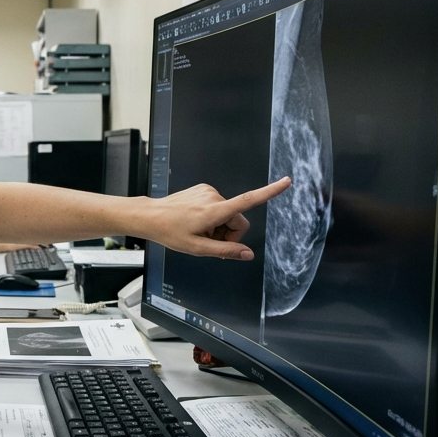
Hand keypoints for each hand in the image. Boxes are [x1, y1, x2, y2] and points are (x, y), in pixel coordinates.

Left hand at [146, 177, 291, 259]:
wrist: (150, 216)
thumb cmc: (170, 233)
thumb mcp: (197, 249)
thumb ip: (225, 251)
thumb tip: (248, 254)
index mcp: (215, 211)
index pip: (248, 201)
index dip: (270, 192)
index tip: (287, 182)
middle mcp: (214, 197)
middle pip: (238, 220)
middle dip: (230, 234)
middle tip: (210, 243)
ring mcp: (208, 191)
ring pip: (228, 214)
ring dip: (219, 227)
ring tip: (199, 232)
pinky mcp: (203, 189)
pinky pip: (218, 207)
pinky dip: (213, 217)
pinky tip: (196, 222)